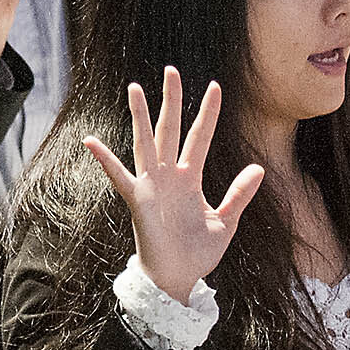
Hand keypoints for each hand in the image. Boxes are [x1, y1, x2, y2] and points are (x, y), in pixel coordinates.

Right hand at [81, 67, 264, 303]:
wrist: (178, 280)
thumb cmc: (197, 253)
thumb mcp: (225, 222)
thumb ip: (239, 194)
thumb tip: (259, 168)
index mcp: (190, 178)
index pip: (199, 137)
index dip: (208, 113)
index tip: (215, 86)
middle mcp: (169, 176)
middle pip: (170, 129)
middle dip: (172, 100)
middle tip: (172, 70)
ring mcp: (151, 186)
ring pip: (146, 142)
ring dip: (141, 116)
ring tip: (135, 88)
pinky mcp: (138, 200)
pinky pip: (119, 176)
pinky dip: (105, 159)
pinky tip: (91, 141)